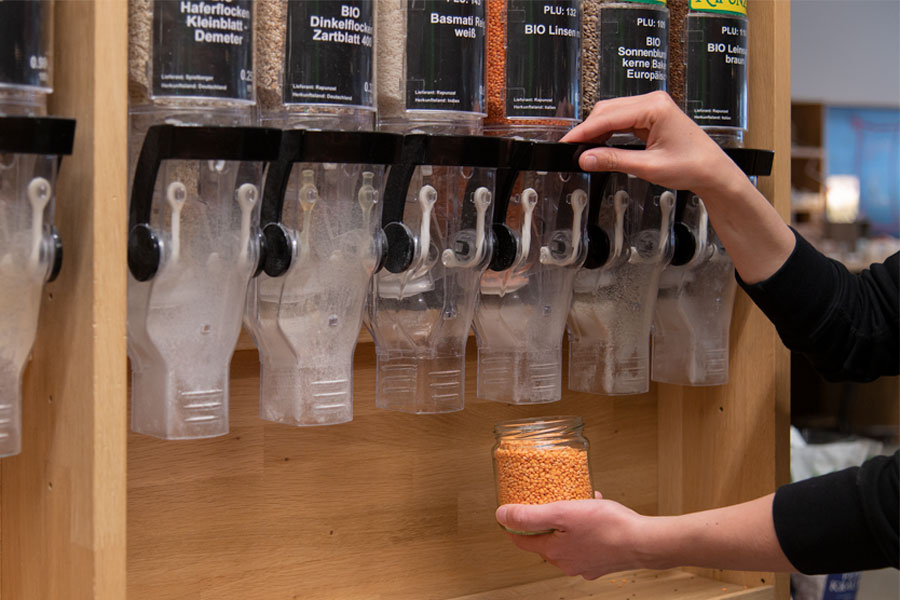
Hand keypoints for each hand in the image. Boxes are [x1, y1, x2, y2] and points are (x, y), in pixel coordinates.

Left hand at [496, 492, 796, 577]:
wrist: (645, 541)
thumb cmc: (608, 526)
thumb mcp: (563, 513)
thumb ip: (530, 516)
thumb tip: (502, 515)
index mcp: (554, 553)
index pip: (521, 541)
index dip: (514, 524)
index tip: (512, 510)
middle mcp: (568, 563)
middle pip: (545, 541)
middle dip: (545, 520)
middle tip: (547, 500)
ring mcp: (587, 565)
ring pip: (568, 539)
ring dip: (568, 520)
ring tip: (577, 501)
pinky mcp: (604, 561)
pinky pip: (587, 541)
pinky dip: (587, 526)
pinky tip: (597, 508)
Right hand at [563, 91, 795, 283]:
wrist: (713, 171)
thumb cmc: (692, 165)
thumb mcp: (648, 167)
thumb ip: (614, 160)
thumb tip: (586, 158)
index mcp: (654, 107)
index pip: (608, 116)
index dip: (584, 131)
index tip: (566, 142)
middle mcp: (652, 101)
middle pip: (607, 110)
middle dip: (588, 130)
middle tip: (571, 149)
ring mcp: (652, 107)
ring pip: (612, 114)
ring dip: (597, 131)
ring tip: (583, 150)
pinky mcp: (651, 115)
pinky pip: (622, 119)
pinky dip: (608, 132)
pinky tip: (600, 145)